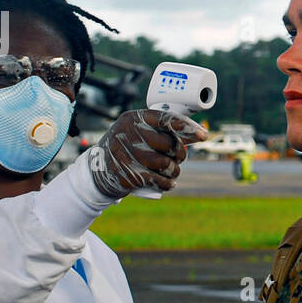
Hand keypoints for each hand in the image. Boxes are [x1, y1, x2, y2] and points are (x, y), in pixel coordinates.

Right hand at [87, 109, 208, 198]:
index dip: (187, 127)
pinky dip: (168, 183)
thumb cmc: (127, 148)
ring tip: (172, 171)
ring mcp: (127, 155)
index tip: (204, 135)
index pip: (165, 118)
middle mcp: (129, 134)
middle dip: (180, 153)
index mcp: (133, 118)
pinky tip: (169, 182)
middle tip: (179, 158)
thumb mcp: (137, 132)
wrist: (97, 171)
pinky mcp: (129, 175)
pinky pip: (160, 180)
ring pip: (167, 164)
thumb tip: (198, 133)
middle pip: (170, 144)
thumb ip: (162, 130)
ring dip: (175, 170)